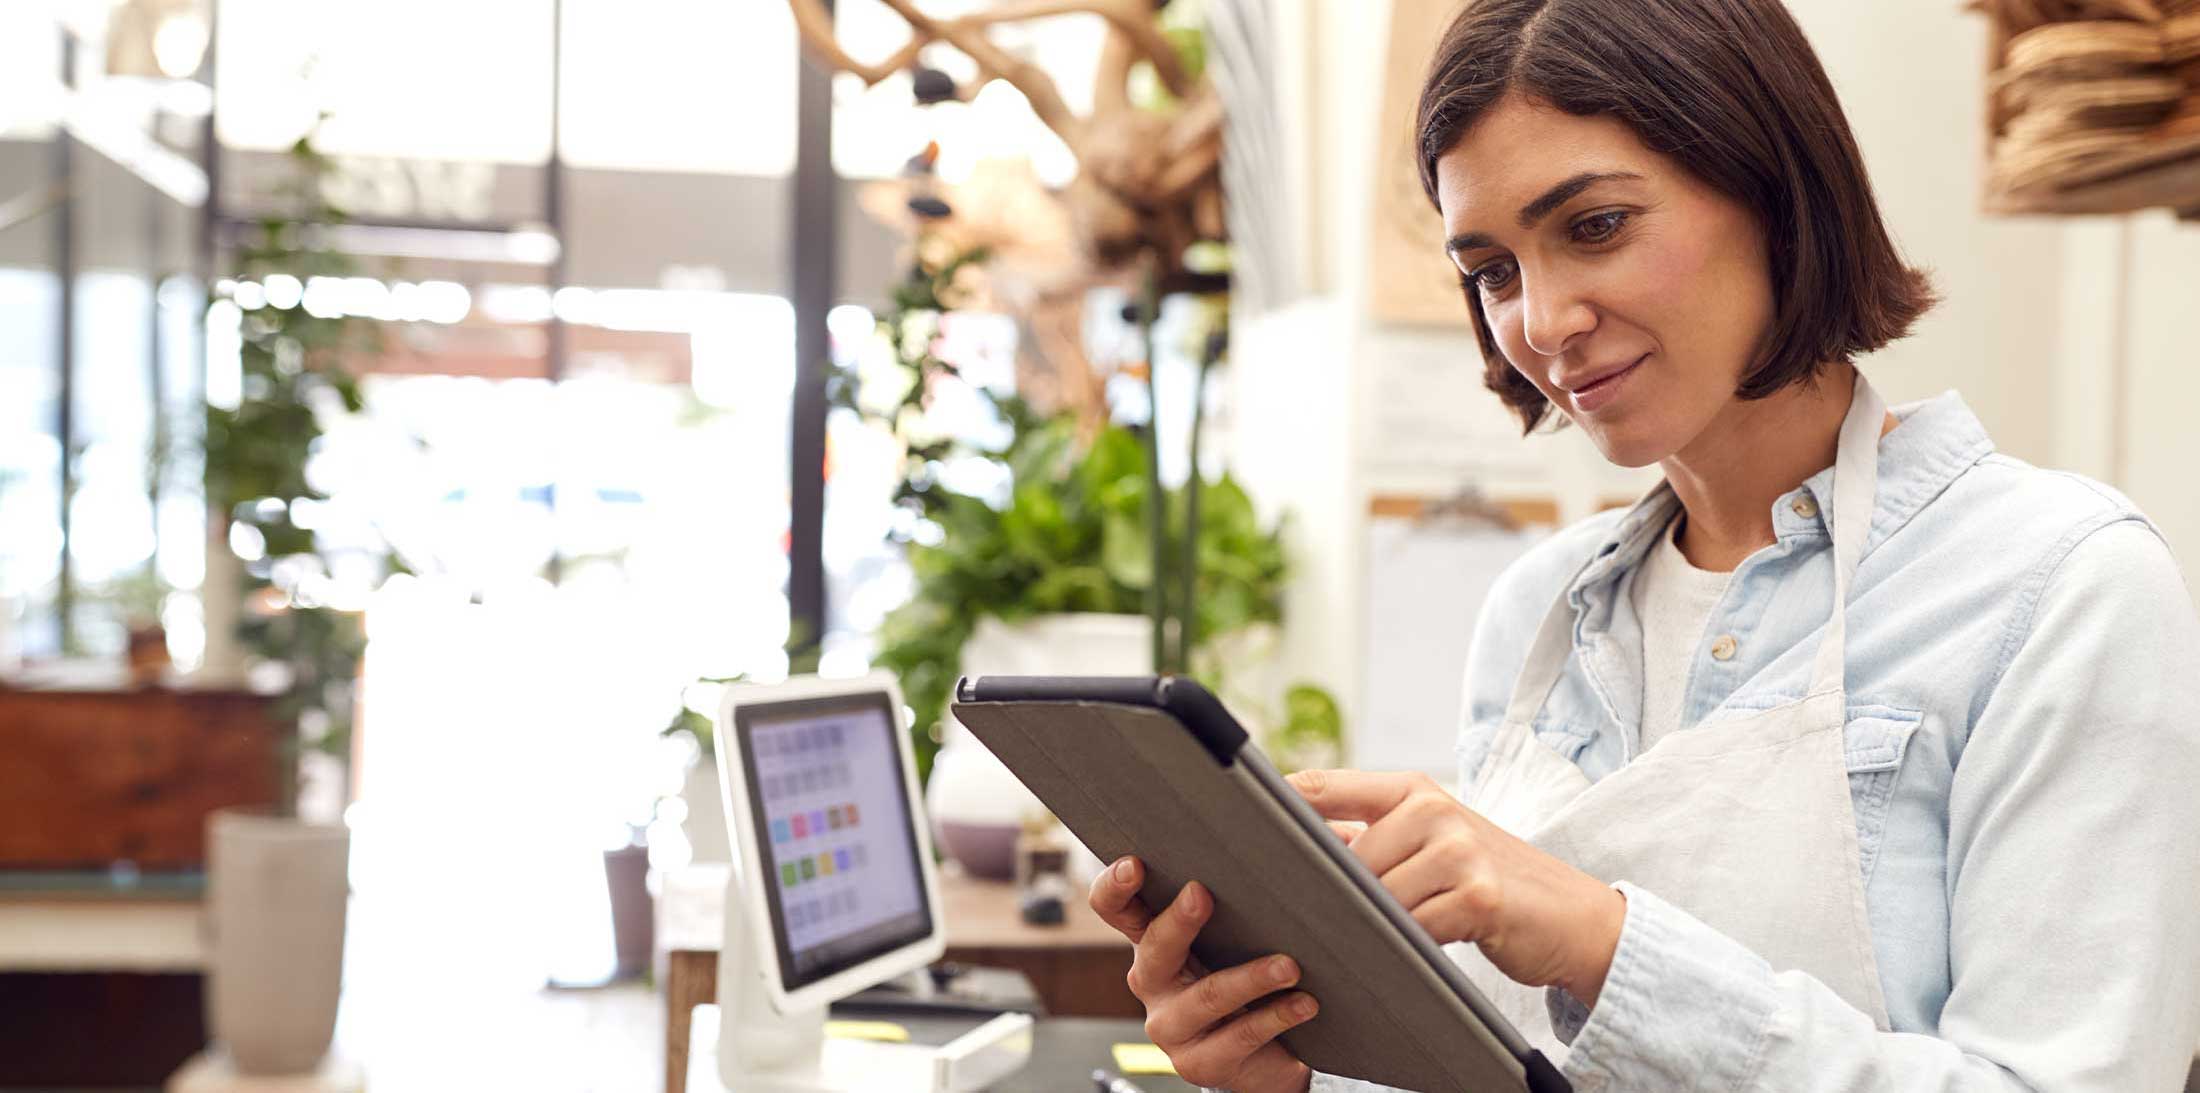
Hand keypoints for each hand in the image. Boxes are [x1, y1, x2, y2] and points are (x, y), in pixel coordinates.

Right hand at [1087, 856, 1317, 1092]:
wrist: (1270, 1055)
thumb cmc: (1255, 972)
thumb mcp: (1246, 929)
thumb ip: (1261, 880)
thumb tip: (1321, 819)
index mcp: (1153, 940)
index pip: (1115, 908)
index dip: (1116, 886)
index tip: (1136, 864)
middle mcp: (1152, 981)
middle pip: (1154, 948)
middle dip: (1179, 921)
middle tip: (1203, 894)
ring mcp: (1171, 1026)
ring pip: (1206, 997)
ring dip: (1250, 977)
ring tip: (1290, 965)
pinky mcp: (1200, 1064)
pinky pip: (1239, 1037)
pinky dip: (1276, 1015)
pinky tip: (1304, 1003)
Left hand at [1288, 769, 1626, 1005]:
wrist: (1571, 915)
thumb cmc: (1486, 881)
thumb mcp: (1431, 842)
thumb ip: (1371, 836)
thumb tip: (1292, 847)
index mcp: (1412, 789)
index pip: (1321, 787)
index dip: (1272, 807)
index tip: (1232, 829)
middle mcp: (1433, 808)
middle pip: (1341, 857)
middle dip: (1325, 891)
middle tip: (1300, 915)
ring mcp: (1458, 850)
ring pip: (1373, 897)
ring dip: (1366, 925)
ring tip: (1362, 937)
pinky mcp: (1478, 896)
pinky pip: (1412, 928)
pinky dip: (1402, 946)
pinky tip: (1405, 952)